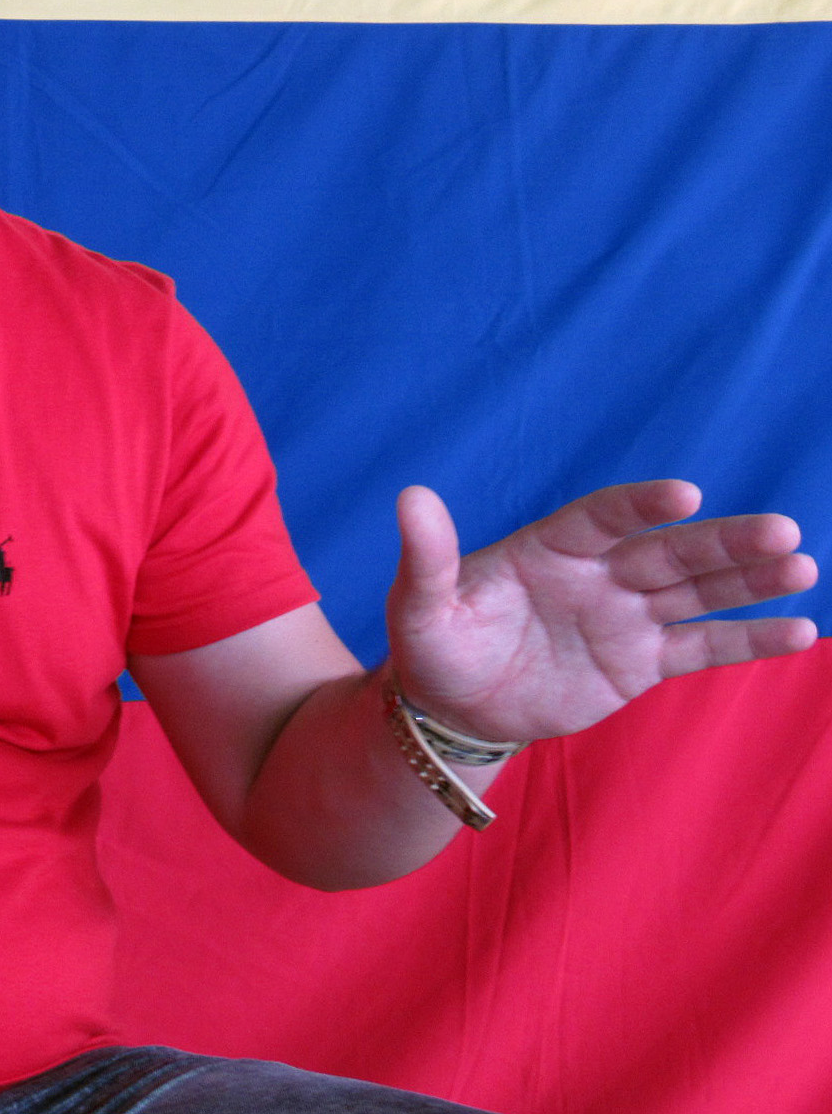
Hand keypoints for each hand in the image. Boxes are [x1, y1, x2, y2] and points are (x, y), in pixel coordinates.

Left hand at [387, 480, 816, 741]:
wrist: (455, 707)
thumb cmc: (434, 645)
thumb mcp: (421, 604)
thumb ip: (428, 555)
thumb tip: (410, 497)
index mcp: (549, 548)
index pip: (604, 517)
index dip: (642, 505)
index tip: (687, 495)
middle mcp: (597, 574)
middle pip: (668, 551)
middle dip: (723, 542)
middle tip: (782, 530)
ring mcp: (624, 617)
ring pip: (697, 592)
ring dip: (748, 581)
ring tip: (801, 564)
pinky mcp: (641, 663)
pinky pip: (701, 647)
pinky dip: (748, 639)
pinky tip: (801, 629)